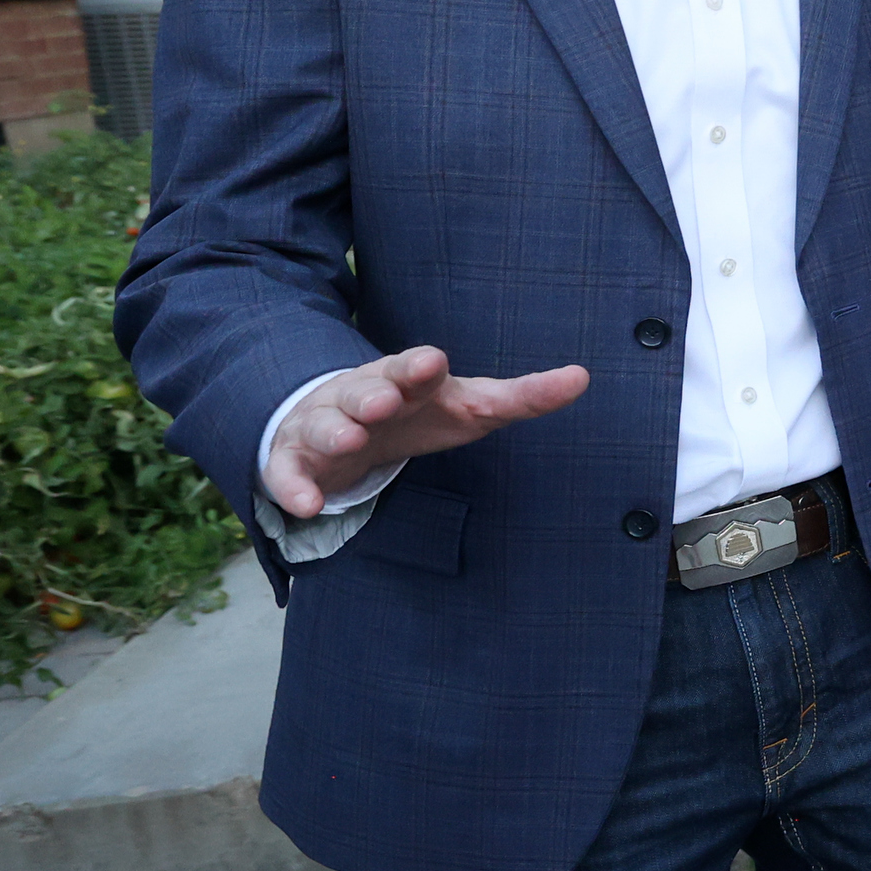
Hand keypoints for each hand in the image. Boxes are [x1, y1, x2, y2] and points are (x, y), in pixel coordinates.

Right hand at [261, 348, 589, 519]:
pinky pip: (288, 474)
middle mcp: (362, 395)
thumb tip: (583, 376)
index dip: (420, 366)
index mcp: (407, 380)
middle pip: (364, 389)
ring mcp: (325, 425)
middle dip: (373, 392)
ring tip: (348, 441)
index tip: (433, 364)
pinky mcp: (296, 461)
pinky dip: (292, 488)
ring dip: (334, 432)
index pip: (414, 367)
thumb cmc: (421, 412)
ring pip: (324, 425)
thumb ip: (525, 396)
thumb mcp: (473, 405)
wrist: (349, 426)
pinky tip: (302, 506)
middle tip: (385, 401)